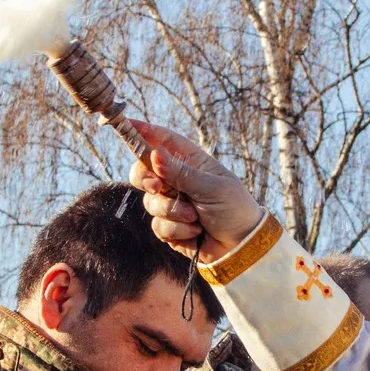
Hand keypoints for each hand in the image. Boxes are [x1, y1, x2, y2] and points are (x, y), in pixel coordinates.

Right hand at [127, 121, 266, 258]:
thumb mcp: (212, 187)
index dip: (144, 131)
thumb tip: (155, 154)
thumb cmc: (234, 209)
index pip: (163, 141)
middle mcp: (177, 180)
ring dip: (172, 211)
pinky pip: (158, 225)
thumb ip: (181, 173)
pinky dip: (176, 230)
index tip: (127, 124)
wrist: (242, 246)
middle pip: (143, 171)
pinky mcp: (170, 226)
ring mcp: (172, 203)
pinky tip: (195, 232)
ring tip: (195, 217)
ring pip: (150, 202)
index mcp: (191, 162)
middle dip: (146, 179)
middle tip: (157, 186)